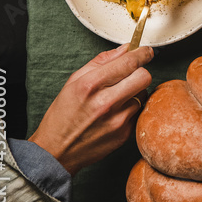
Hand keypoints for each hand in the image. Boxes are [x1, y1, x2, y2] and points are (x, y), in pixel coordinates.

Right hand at [28, 44, 153, 174]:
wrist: (56, 152)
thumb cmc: (63, 114)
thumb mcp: (74, 81)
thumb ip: (101, 61)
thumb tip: (125, 49)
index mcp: (91, 85)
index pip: (129, 62)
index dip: (142, 53)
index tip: (146, 51)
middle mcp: (106, 102)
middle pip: (144, 77)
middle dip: (140, 71)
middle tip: (132, 73)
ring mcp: (117, 121)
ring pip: (143, 94)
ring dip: (135, 91)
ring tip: (118, 96)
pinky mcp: (123, 135)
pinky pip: (138, 112)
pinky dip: (130, 108)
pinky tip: (116, 112)